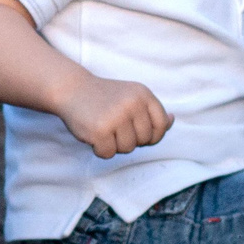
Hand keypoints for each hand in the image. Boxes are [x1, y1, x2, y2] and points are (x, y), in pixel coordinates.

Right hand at [56, 74, 171, 158]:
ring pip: (127, 149)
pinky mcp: (100, 131)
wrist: (71, 88)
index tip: (136, 131)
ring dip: (114, 145)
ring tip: (103, 128)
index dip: (151, 135)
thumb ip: (151, 111)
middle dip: (129, 139)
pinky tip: (93, 134)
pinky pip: (108, 154)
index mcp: (143, 94)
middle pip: (144, 140)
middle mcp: (132, 104)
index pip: (161, 126)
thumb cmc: (103, 96)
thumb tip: (171, 121)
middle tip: (114, 126)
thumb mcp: (131, 96)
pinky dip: (100, 149)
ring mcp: (116, 117)